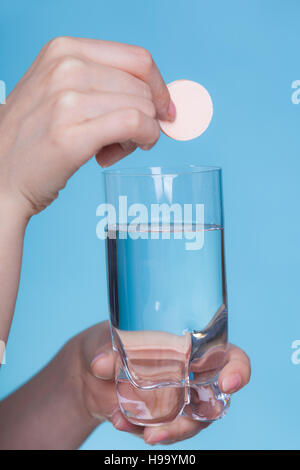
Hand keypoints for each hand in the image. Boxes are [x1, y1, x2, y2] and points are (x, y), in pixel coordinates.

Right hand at [0, 37, 174, 218]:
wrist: (0, 177)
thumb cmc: (32, 140)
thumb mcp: (58, 92)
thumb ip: (101, 86)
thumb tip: (155, 98)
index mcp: (63, 50)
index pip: (137, 59)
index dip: (158, 87)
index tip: (164, 109)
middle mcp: (65, 67)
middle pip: (142, 86)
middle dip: (147, 115)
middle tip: (128, 139)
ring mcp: (66, 100)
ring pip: (142, 107)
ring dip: (141, 133)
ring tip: (114, 149)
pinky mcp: (72, 134)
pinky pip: (135, 125)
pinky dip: (145, 139)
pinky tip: (121, 152)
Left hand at [76, 321, 250, 445]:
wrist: (89, 371)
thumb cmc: (109, 341)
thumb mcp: (105, 338)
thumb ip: (105, 348)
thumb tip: (101, 363)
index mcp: (193, 345)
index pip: (231, 357)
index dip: (238, 371)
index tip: (230, 383)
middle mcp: (192, 375)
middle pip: (214, 401)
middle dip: (195, 419)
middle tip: (164, 429)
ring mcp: (178, 401)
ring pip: (190, 423)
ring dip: (169, 432)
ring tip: (144, 433)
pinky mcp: (160, 419)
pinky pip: (160, 430)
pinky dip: (140, 430)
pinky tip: (118, 420)